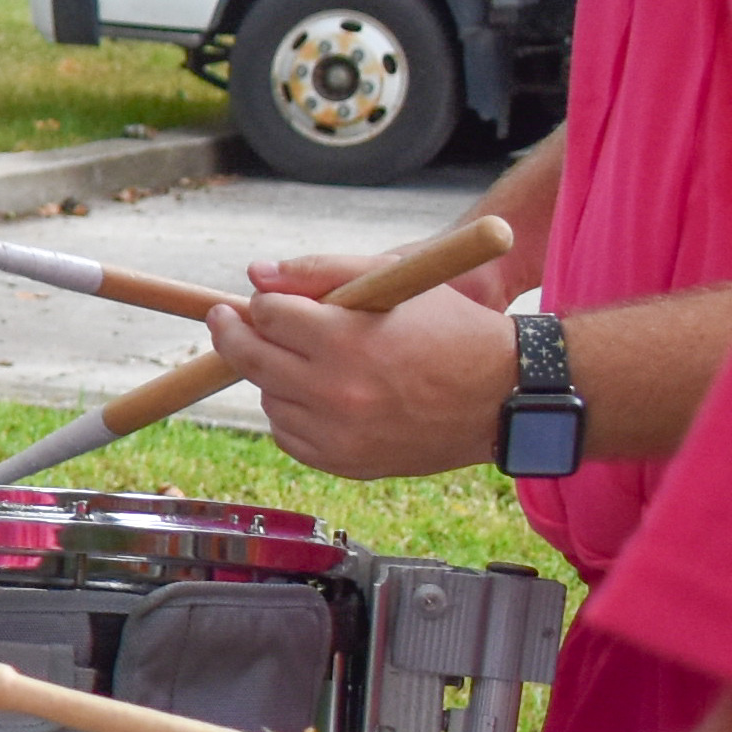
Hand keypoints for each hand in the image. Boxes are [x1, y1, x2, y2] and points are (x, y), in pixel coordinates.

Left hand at [218, 271, 517, 479]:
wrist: (505, 396)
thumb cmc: (453, 329)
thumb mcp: (394, 279)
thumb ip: (320, 270)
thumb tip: (257, 274)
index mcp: (347, 339)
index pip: (266, 315)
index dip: (262, 303)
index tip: (262, 301)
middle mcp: (336, 390)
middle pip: (250, 358)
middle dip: (233, 333)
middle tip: (226, 319)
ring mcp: (339, 432)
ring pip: (267, 398)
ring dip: (270, 374)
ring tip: (297, 359)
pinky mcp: (345, 462)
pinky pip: (288, 435)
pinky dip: (290, 413)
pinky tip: (312, 394)